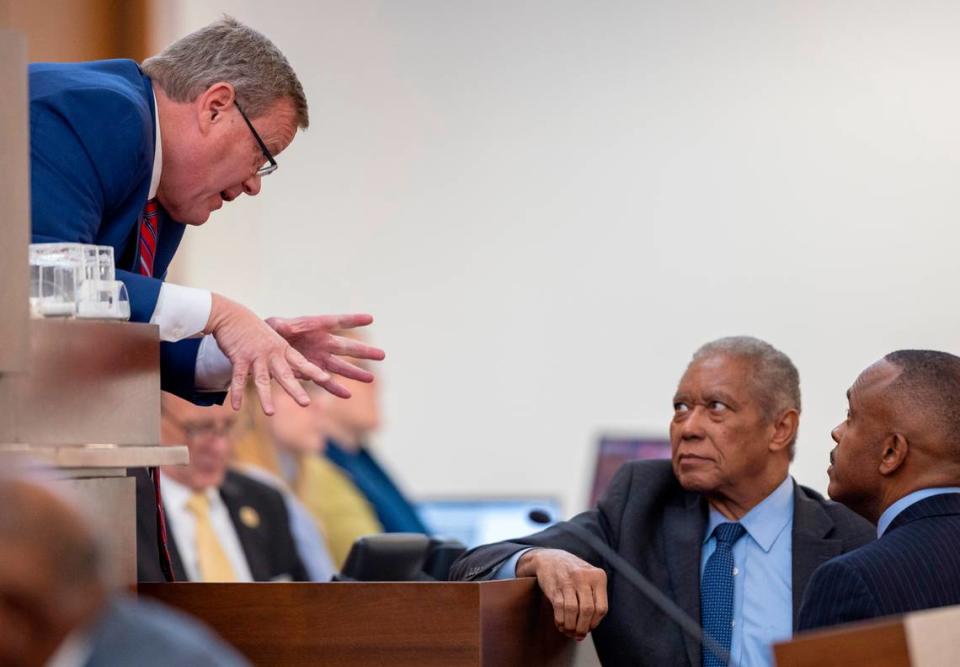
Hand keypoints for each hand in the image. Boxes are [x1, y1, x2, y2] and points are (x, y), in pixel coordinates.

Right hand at [205, 294, 332, 413]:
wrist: (232, 316)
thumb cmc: (254, 331)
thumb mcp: (273, 341)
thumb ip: (284, 357)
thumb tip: (297, 372)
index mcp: (282, 350)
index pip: (301, 362)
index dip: (314, 371)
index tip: (327, 379)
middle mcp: (272, 354)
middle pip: (285, 374)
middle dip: (295, 389)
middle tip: (306, 403)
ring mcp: (255, 356)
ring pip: (262, 379)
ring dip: (265, 397)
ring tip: (270, 413)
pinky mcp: (239, 357)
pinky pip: (238, 377)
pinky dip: (237, 392)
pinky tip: (237, 407)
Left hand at [266, 314, 385, 397]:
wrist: (264, 349)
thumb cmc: (269, 331)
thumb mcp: (273, 326)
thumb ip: (281, 326)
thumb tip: (285, 326)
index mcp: (315, 326)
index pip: (337, 322)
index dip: (353, 320)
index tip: (370, 318)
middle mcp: (322, 342)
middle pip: (345, 347)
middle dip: (363, 352)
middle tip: (382, 355)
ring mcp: (319, 359)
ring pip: (340, 367)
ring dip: (354, 373)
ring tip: (371, 379)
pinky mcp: (312, 373)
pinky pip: (326, 382)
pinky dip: (335, 389)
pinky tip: (347, 395)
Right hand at [517, 548, 607, 640]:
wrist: (549, 558)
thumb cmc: (573, 573)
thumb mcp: (589, 578)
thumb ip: (594, 598)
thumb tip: (590, 627)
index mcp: (598, 576)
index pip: (601, 608)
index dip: (595, 623)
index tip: (589, 628)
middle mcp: (584, 577)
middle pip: (587, 610)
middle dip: (583, 627)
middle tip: (579, 634)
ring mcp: (568, 581)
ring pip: (573, 611)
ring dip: (571, 626)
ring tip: (569, 631)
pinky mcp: (554, 587)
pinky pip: (559, 609)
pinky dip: (560, 621)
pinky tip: (561, 624)